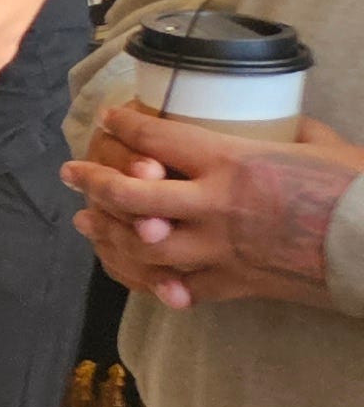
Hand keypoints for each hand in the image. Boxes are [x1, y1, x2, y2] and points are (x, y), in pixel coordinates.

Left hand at [62, 106, 360, 310]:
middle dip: (93, 180)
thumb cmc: (357, 191)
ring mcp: (219, 249)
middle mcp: (213, 204)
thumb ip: (284, 131)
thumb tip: (276, 119)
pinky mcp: (234, 284)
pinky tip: (132, 272)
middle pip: (130, 192)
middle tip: (71, 172)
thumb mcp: (320, 144)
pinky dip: (149, 281)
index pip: (156, 136)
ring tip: (87, 222)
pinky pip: (176, 287)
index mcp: (231, 160)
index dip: (124, 125)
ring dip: (107, 232)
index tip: (108, 119)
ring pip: (141, 244)